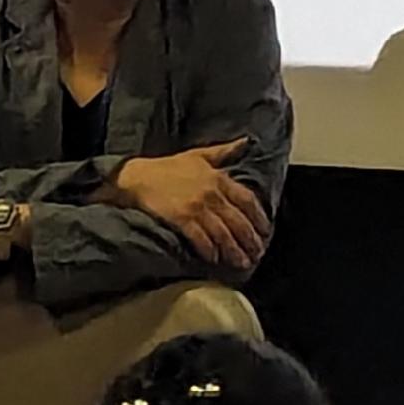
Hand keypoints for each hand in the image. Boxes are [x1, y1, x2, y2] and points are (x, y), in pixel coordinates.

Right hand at [111, 138, 272, 270]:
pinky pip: (201, 238)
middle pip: (238, 221)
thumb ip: (225, 151)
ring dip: (234, 250)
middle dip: (249, 240)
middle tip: (257, 254)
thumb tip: (246, 141)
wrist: (138, 177)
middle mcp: (211, 193)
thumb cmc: (168, 167)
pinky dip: (210, 250)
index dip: (258, 218)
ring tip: (242, 263)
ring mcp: (196, 206)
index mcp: (219, 177)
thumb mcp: (200, 154)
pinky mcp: (181, 218)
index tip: (265, 231)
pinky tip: (215, 259)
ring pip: (222, 233)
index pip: (247, 200)